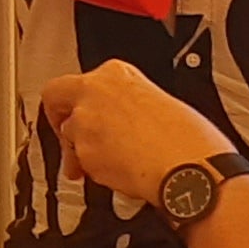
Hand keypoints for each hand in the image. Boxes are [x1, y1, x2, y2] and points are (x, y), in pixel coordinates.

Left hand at [37, 60, 226, 211]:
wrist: (191, 171)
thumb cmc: (190, 141)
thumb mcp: (160, 101)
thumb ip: (129, 104)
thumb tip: (121, 120)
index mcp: (116, 73)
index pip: (79, 80)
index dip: (80, 101)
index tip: (85, 112)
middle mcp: (94, 92)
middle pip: (56, 98)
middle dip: (59, 119)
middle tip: (69, 138)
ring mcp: (86, 122)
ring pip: (69, 135)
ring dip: (81, 151)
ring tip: (109, 166)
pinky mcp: (84, 154)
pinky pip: (81, 163)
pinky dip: (95, 171)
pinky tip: (120, 174)